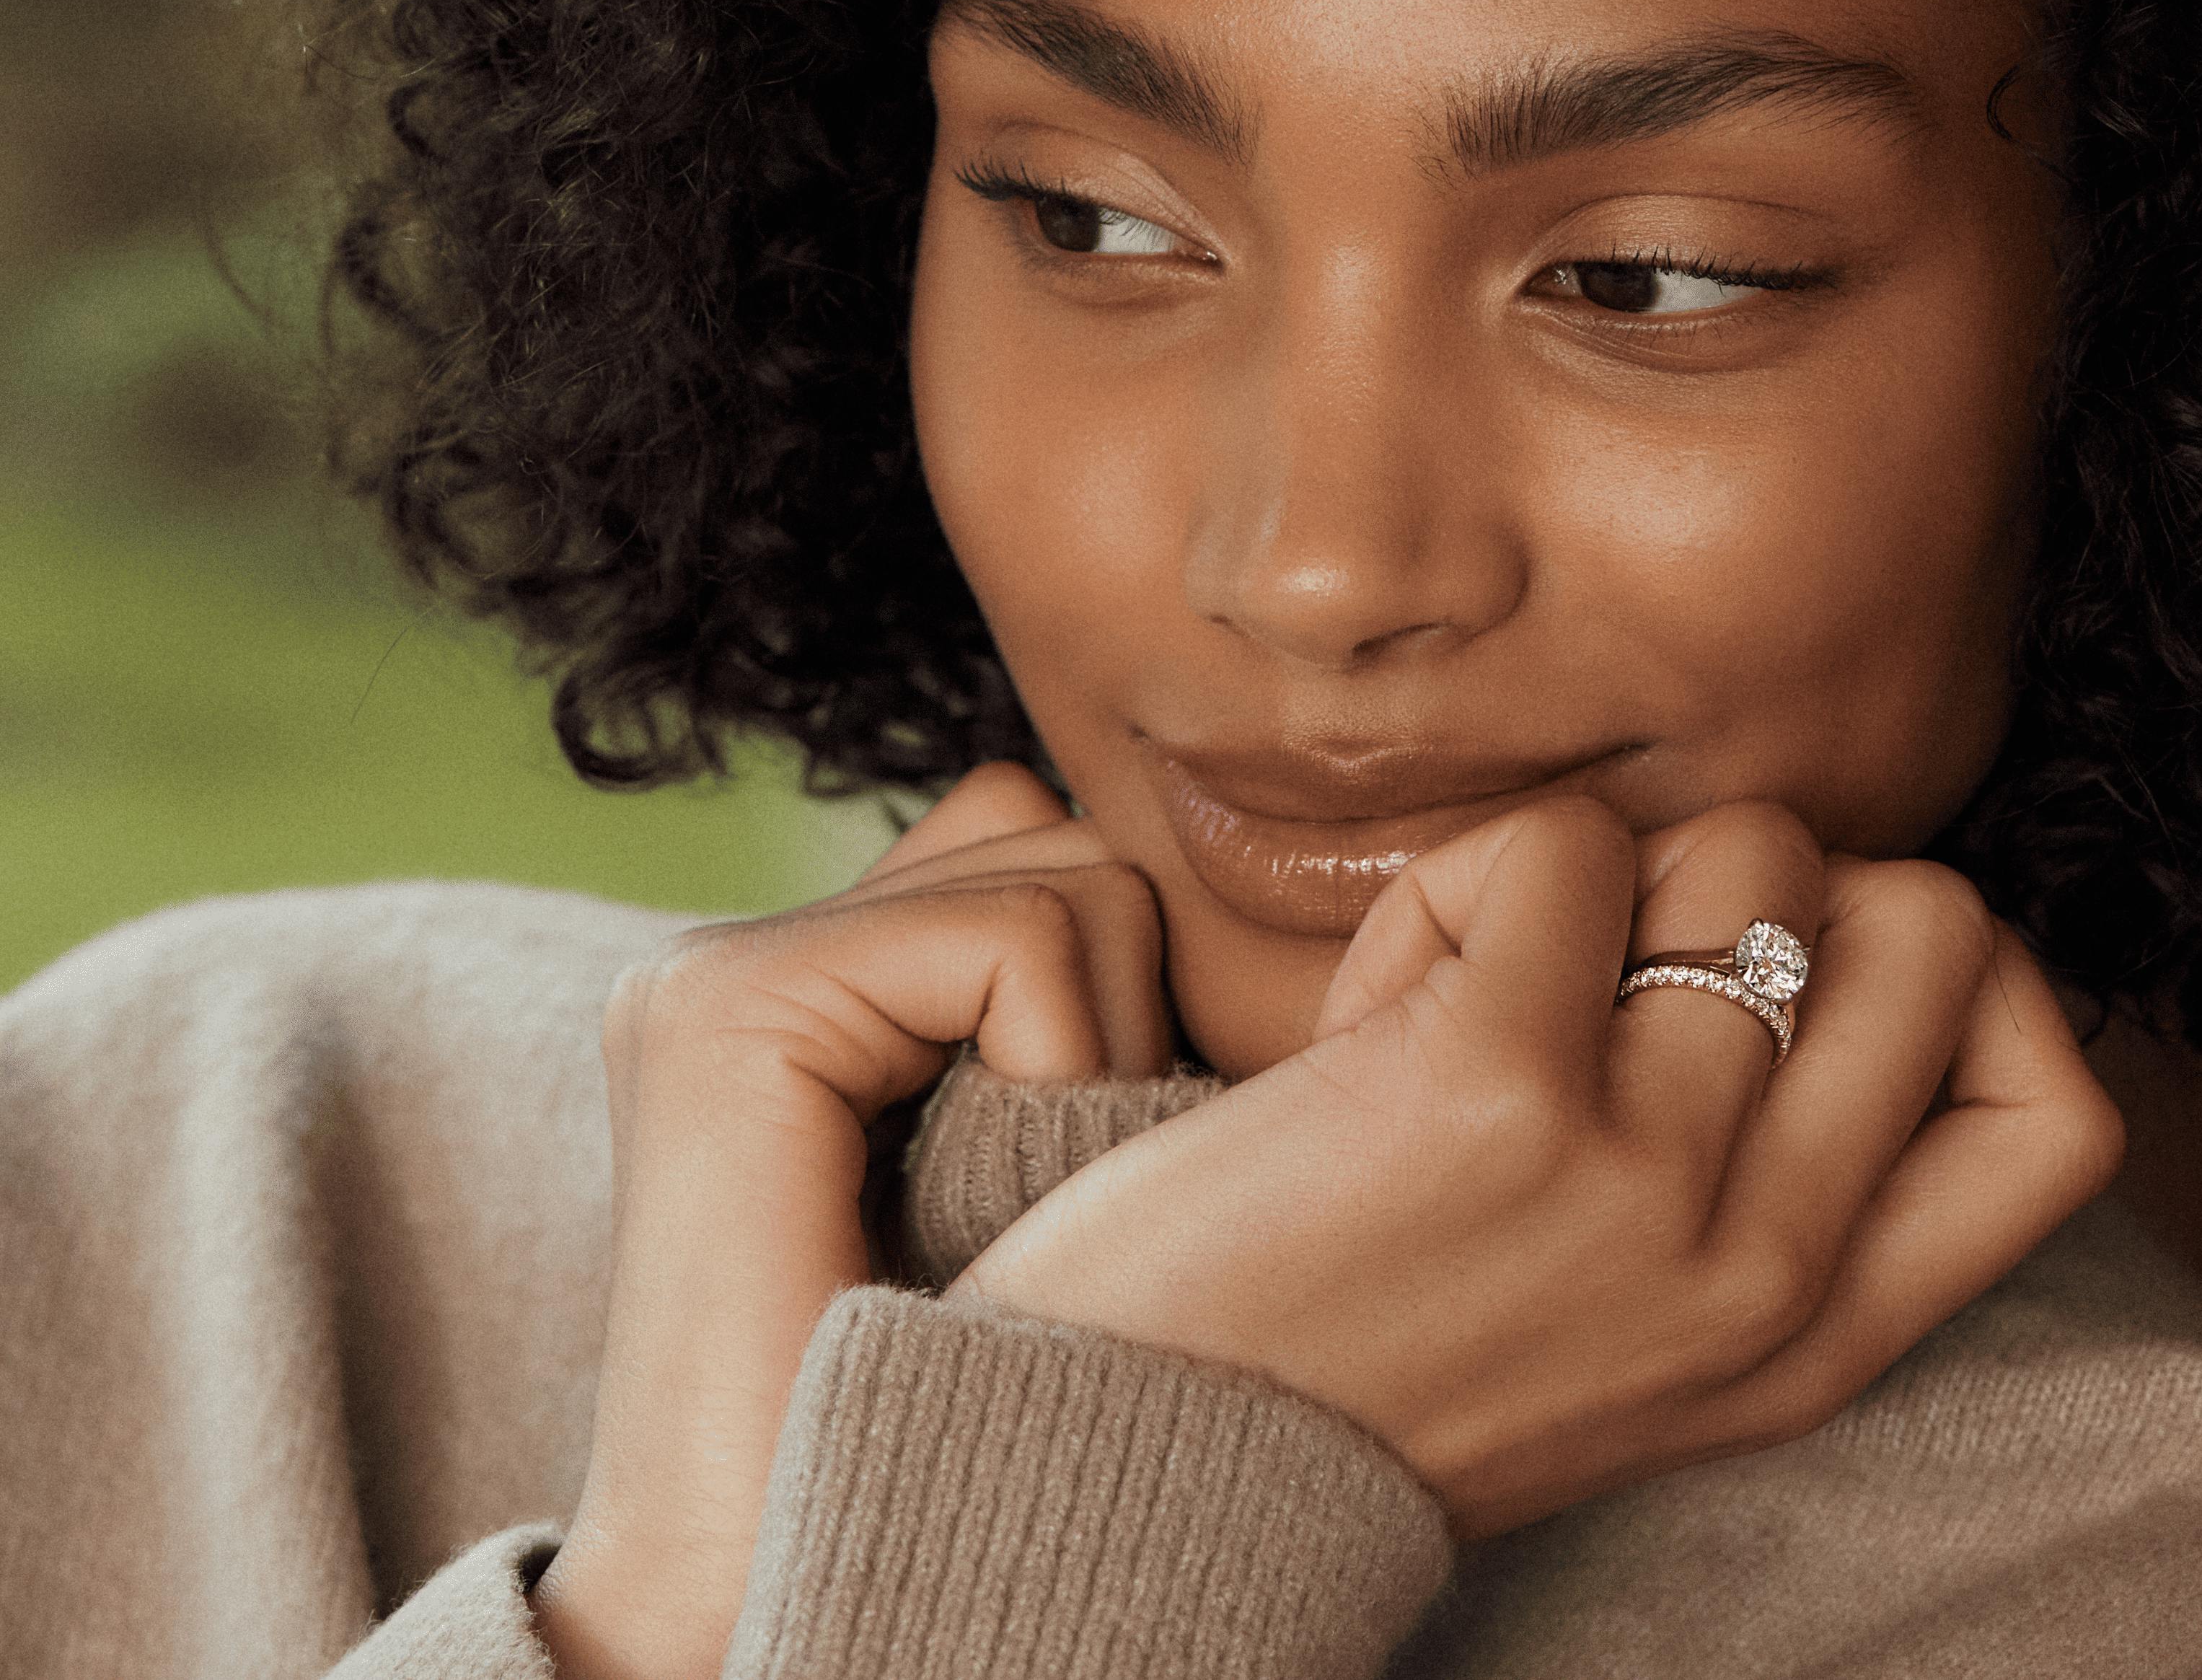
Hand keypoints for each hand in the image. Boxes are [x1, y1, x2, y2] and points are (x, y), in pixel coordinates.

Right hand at [529, 763, 1170, 1679]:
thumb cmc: (986, 1411)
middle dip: (1132, 1008)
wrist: (809, 1592)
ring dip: (1112, 1046)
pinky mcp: (728, 1009)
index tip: (1096, 1162)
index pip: (1048, 849)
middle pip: (1072, 844)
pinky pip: (1025, 940)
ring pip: (1074, 876)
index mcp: (817, 990)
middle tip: (1063, 1195)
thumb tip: (1246, 914)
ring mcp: (719, 972)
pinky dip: (1068, 1066)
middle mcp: (750, 957)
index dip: (1131, 994)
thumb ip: (1078, 1018)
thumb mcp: (1058, 1178)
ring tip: (1021, 1206)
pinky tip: (992, 1201)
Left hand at [951, 796, 2123, 1537]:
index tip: (1827, 975)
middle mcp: (1759, 1268)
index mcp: (1809, 1335)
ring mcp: (1646, 1179)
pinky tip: (1395, 990)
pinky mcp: (1498, 1091)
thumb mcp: (1626, 1329)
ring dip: (1614, 868)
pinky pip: (1564, 847)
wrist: (1147, 1457)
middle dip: (1793, 884)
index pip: (2064, 1120)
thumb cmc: (1361, 1350)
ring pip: (1752, 850)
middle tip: (1639, 956)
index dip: (1980, 995)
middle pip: (1939, 928)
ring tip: (1494, 983)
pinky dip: (1473, 875)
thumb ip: (1751, 1181)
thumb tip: (1799, 910)